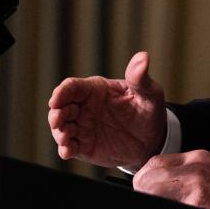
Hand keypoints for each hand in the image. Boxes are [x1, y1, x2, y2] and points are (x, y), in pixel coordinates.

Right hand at [48, 51, 166, 168]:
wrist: (153, 139)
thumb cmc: (148, 110)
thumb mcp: (148, 92)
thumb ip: (140, 78)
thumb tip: (143, 57)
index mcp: (95, 89)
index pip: (72, 87)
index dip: (61, 92)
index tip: (55, 100)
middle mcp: (84, 107)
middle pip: (61, 107)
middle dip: (56, 113)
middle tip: (58, 120)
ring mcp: (83, 127)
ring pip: (61, 128)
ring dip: (58, 132)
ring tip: (65, 137)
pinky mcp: (85, 146)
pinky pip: (70, 147)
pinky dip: (65, 149)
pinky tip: (67, 151)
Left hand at [133, 149, 209, 208]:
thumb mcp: (207, 173)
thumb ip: (183, 172)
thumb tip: (152, 182)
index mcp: (197, 158)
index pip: (155, 162)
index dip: (144, 177)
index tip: (142, 187)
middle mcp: (194, 168)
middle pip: (149, 175)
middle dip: (143, 190)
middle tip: (146, 198)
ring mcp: (194, 187)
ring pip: (152, 191)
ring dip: (150, 199)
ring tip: (159, 204)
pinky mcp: (195, 205)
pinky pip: (167, 205)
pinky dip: (164, 207)